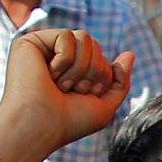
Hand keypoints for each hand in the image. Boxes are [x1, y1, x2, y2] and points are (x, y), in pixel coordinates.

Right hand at [0, 30, 134, 161]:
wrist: (41, 125)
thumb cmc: (70, 121)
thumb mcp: (105, 105)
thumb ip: (120, 81)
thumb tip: (130, 53)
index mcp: (74, 71)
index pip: (103, 58)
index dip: (103, 78)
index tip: (85, 96)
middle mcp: (58, 57)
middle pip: (96, 45)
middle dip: (93, 72)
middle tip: (72, 91)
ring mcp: (44, 48)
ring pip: (84, 38)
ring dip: (80, 68)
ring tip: (62, 85)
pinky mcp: (31, 41)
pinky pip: (66, 36)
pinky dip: (64, 60)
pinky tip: (49, 74)